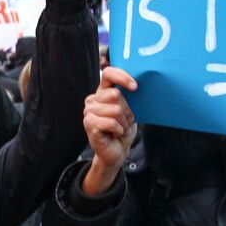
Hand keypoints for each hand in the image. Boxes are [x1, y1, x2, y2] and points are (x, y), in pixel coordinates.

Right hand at [81, 67, 138, 196]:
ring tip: (120, 129)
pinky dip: (119, 130)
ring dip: (123, 123)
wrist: (116, 152)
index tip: (135, 87)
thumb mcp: (129, 111)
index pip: (108, 74)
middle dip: (127, 111)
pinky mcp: (89, 124)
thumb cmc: (122, 130)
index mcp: (102, 92)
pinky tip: (115, 134)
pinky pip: (111, 122)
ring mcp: (89, 111)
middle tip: (126, 121)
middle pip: (115, 95)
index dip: (122, 77)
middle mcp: (93, 100)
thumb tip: (137, 86)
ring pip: (115, 110)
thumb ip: (129, 97)